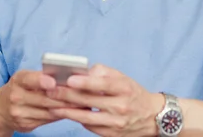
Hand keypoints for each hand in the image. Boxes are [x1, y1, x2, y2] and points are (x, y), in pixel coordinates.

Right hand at [0, 70, 80, 133]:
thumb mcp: (25, 78)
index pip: (28, 79)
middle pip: (43, 98)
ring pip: (48, 111)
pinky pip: (47, 120)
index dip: (41, 81)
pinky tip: (72, 112)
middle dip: (64, 96)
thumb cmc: (19, 88)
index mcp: (18, 80)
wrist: (0, 109)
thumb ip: (41, 76)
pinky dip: (61, 115)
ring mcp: (20, 113)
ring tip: (82, 103)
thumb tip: (66, 75)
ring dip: (66, 108)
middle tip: (81, 93)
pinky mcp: (26, 125)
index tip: (53, 82)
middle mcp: (16, 97)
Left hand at [46, 64, 164, 136]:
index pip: (102, 84)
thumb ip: (102, 72)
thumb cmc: (132, 92)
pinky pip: (90, 127)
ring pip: (86, 118)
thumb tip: (83, 72)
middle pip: (90, 101)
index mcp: (123, 88)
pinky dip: (78, 120)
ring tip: (52, 106)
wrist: (151, 116)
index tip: (69, 79)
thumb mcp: (122, 77)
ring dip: (67, 112)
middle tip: (51, 91)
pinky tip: (67, 114)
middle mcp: (120, 106)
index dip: (85, 82)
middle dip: (67, 96)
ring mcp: (116, 123)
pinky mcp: (112, 135)